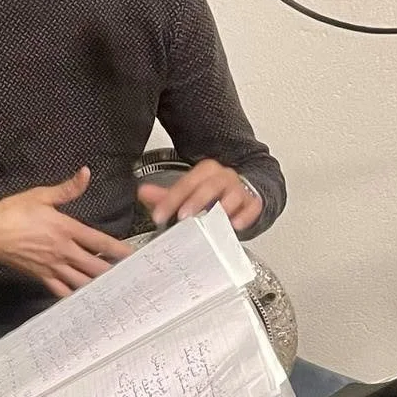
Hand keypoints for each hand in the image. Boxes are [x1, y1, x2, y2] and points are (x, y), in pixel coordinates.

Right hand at [0, 167, 130, 297]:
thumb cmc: (12, 213)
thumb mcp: (40, 196)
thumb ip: (67, 188)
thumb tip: (86, 173)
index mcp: (65, 229)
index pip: (99, 242)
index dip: (119, 250)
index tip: (134, 256)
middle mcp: (63, 251)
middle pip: (95, 266)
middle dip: (114, 273)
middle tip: (130, 278)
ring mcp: (52, 266)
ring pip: (81, 282)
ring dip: (98, 286)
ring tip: (114, 290)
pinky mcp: (41, 276)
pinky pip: (61, 290)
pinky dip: (75, 296)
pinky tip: (86, 300)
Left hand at [136, 160, 262, 234]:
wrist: (243, 191)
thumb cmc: (213, 194)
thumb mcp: (188, 193)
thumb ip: (166, 195)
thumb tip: (143, 192)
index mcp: (205, 172)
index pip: (185, 183)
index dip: (170, 200)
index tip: (158, 215)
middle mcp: (223, 177)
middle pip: (209, 186)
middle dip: (195, 201)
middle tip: (182, 217)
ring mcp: (240, 189)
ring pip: (232, 194)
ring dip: (220, 208)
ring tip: (209, 222)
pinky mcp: (253, 202)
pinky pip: (252, 207)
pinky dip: (245, 216)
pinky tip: (235, 225)